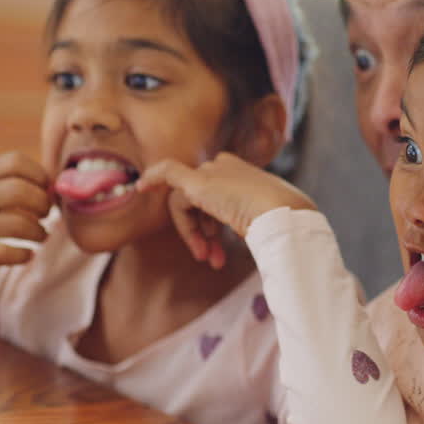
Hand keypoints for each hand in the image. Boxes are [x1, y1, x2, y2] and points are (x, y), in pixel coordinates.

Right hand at [0, 152, 51, 274]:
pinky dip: (25, 254)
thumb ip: (16, 179)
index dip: (41, 176)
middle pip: (20, 192)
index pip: (17, 162)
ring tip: (40, 235)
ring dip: (39, 232)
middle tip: (46, 215)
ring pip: (17, 224)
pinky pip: (6, 252)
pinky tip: (27, 253)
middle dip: (43, 205)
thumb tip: (58, 187)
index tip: (47, 191)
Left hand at [137, 152, 314, 268]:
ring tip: (207, 256)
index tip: (212, 243)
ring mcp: (214, 172)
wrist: (284, 216)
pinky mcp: (198, 180)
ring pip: (185, 202)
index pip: (217, 195)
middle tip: (210, 256)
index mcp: (245, 174)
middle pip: (198, 200)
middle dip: (202, 231)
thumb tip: (252, 235)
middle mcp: (227, 167)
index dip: (211, 222)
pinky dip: (153, 177)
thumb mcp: (265, 220)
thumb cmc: (282, 223)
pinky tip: (140, 188)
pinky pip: (167, 172)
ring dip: (192, 233)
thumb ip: (248, 219)